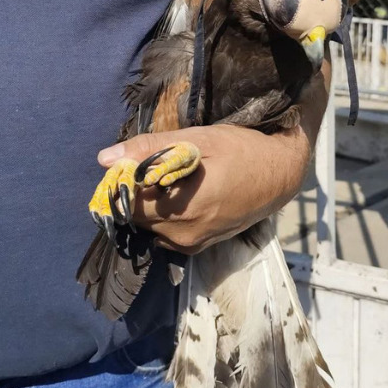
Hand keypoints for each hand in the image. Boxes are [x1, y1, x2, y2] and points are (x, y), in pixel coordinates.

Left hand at [96, 125, 306, 253]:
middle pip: (136, 215)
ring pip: (149, 225)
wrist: (282, 176)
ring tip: (175, 183)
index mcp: (182, 208)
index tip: (136, 164)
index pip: (126, 201)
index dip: (124, 180)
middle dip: (138, 192)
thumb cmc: (244, 152)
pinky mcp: (198, 247)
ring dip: (152, 205)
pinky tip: (184, 198)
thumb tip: (105, 158)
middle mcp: (183, 233)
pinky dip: (166, 217)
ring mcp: (191, 243)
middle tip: (157, 168)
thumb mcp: (199, 140)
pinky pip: (165, 234)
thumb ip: (150, 148)